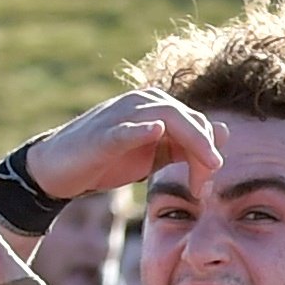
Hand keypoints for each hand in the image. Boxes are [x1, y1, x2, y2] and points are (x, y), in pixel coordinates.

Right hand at [18, 87, 226, 203]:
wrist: (59, 170)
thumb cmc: (108, 160)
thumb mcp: (154, 154)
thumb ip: (186, 144)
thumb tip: (224, 131)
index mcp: (155, 106)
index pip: (196, 121)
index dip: (209, 150)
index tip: (208, 182)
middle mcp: (140, 103)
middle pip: (186, 117)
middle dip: (205, 148)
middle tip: (210, 180)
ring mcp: (118, 115)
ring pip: (165, 117)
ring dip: (190, 141)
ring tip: (206, 165)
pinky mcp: (99, 135)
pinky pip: (123, 128)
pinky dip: (140, 129)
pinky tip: (157, 130)